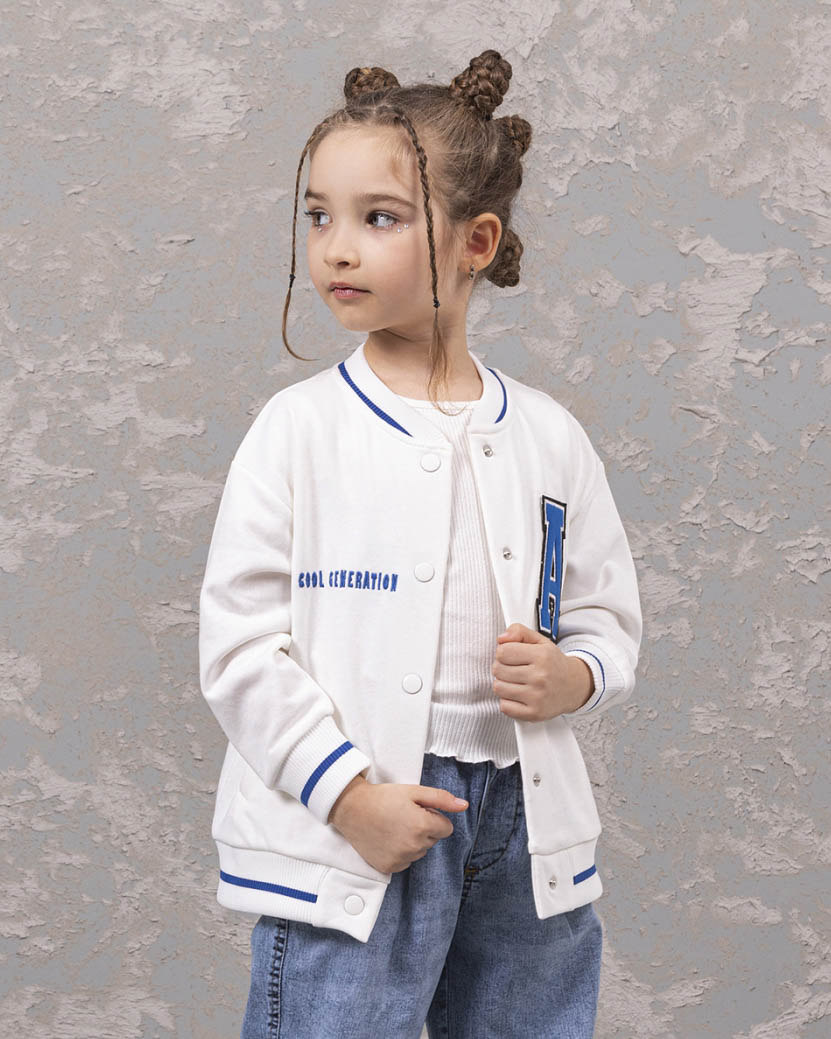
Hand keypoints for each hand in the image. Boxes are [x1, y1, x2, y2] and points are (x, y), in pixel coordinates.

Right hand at [328, 777, 468, 874]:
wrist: (352, 808)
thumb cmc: (383, 797)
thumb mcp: (414, 791)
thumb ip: (441, 799)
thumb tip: (464, 806)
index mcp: (423, 826)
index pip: (446, 828)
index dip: (433, 817)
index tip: (417, 810)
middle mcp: (414, 846)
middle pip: (433, 840)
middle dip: (424, 829)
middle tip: (403, 816)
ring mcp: (401, 859)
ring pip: (419, 852)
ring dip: (412, 841)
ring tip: (393, 826)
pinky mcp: (389, 868)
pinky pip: (405, 862)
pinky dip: (400, 852)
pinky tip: (387, 838)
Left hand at [492, 622, 593, 720]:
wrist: (574, 686)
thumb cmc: (553, 663)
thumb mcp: (540, 641)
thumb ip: (519, 631)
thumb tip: (501, 638)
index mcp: (542, 656)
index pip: (502, 652)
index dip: (503, 652)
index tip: (510, 655)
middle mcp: (540, 677)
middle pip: (497, 670)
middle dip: (502, 667)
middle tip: (514, 668)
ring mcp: (537, 697)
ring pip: (498, 688)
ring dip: (503, 684)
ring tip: (516, 681)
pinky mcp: (534, 713)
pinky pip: (504, 706)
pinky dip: (507, 701)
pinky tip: (518, 695)